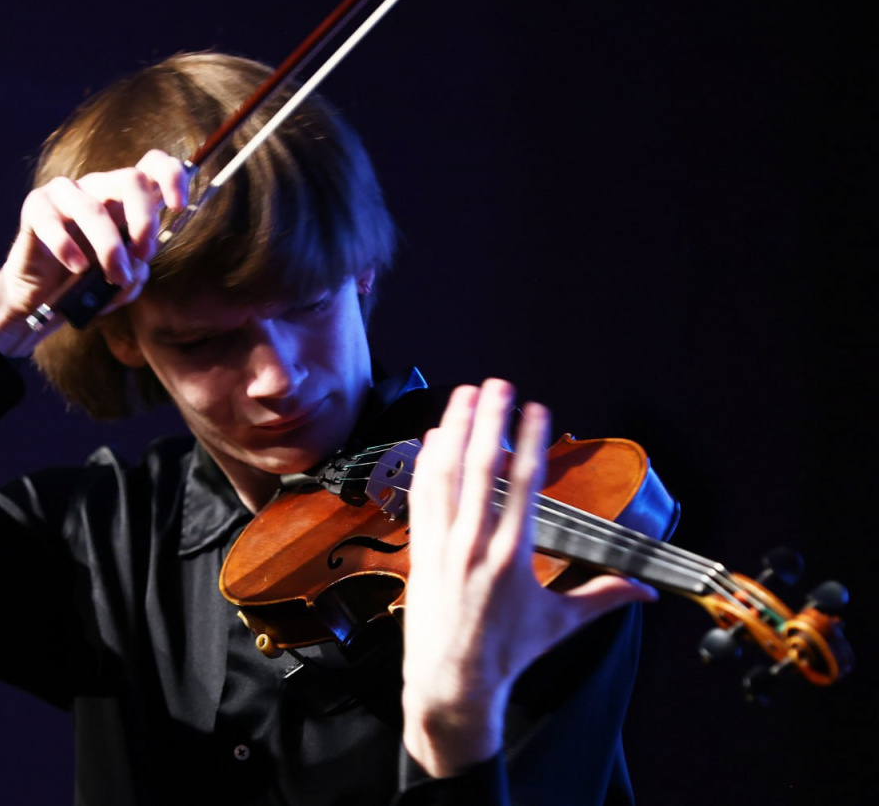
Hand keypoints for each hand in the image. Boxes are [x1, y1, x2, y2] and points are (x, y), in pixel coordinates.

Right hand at [0, 149, 188, 355]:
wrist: (43, 295)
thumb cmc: (88, 280)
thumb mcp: (123, 278)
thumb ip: (137, 269)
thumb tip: (136, 260)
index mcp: (126, 199)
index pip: (153, 166)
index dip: (172, 176)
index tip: (178, 206)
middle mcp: (98, 188)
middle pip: (130, 179)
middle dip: (144, 219)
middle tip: (142, 255)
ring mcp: (65, 193)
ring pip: (93, 208)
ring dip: (110, 248)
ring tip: (114, 278)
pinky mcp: (35, 207)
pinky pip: (53, 222)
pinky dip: (68, 248)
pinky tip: (77, 267)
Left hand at [401, 379, 656, 776]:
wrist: (453, 682)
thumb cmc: (507, 653)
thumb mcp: (561, 624)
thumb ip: (605, 598)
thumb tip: (647, 594)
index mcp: (513, 556)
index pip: (523, 485)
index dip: (529, 441)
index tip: (535, 409)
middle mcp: (474, 544)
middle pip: (481, 468)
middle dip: (488, 421)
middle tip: (496, 385)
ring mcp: (441, 545)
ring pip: (445, 475)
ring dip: (454, 431)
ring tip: (462, 396)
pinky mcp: (420, 550)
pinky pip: (421, 497)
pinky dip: (426, 464)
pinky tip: (433, 438)